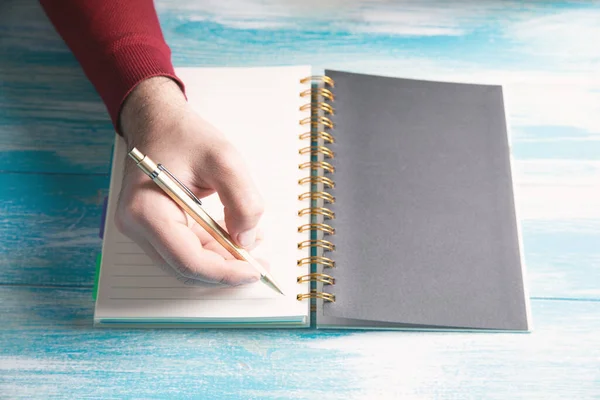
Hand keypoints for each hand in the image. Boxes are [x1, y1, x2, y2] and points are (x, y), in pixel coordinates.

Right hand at [115, 76, 265, 285]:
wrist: (159, 122)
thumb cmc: (184, 136)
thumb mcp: (224, 158)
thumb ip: (242, 200)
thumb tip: (246, 239)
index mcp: (147, 211)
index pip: (188, 261)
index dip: (225, 272)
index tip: (254, 271)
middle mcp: (137, 226)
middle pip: (187, 268)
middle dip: (226, 270)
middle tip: (259, 264)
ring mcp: (142, 229)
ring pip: (188, 262)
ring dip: (222, 260)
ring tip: (253, 243)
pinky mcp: (154, 227)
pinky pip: (186, 249)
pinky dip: (213, 248)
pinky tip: (236, 235)